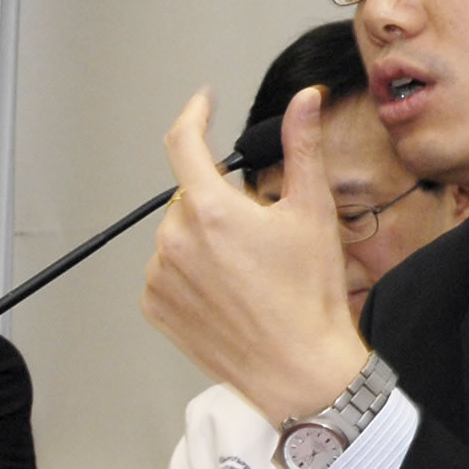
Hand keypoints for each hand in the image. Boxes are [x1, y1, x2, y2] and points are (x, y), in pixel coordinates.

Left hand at [143, 87, 366, 422]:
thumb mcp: (313, 211)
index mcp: (211, 211)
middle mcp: (175, 241)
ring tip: (246, 270)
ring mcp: (160, 277)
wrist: (298, 368)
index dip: (195, 114)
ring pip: (178, 233)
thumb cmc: (308, 296)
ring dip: (203, 236)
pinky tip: (226, 290)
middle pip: (190, 195)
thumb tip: (305, 100)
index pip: (184, 142)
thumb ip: (302, 146)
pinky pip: (165, 270)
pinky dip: (189, 270)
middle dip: (220, 200)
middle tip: (259, 230)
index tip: (204, 104)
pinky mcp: (155, 307)